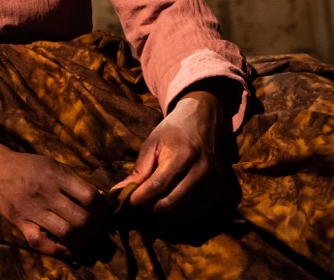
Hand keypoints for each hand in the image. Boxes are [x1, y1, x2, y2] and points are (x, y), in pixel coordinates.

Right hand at [0, 131, 106, 257]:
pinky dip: (58, 251)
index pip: (90, 197)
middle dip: (96, 228)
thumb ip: (75, 180)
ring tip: (86, 238)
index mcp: (56, 174)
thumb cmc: (28, 165)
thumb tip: (101, 199)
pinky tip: (68, 249)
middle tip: (98, 228)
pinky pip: (41, 243)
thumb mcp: (53, 164)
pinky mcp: (21, 222)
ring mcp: (32, 209)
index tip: (104, 212)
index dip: (103, 208)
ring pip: (67, 233)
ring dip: (82, 241)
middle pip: (82, 219)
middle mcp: (45, 192)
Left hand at [115, 89, 224, 218]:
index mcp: (182, 156)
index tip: (123, 202)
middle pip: (170, 203)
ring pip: (183, 213)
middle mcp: (202, 171)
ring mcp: (214, 183)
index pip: (157, 186)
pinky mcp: (219, 191)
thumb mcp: (151, 145)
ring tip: (145, 210)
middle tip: (133, 209)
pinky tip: (163, 209)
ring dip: (161, 216)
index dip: (138, 198)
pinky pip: (195, 212)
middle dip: (148, 210)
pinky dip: (177, 216)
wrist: (203, 122)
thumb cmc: (172, 132)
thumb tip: (119, 192)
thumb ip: (138, 170)